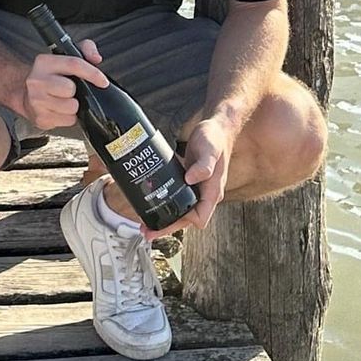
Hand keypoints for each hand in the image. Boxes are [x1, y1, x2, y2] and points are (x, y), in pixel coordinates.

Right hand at [22, 39, 106, 131]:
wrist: (23, 93)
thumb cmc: (49, 76)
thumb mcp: (64, 57)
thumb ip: (84, 50)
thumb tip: (96, 58)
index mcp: (44, 62)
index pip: (73, 64)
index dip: (92, 73)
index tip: (103, 81)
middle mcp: (37, 81)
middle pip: (70, 89)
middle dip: (75, 92)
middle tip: (68, 90)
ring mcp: (36, 101)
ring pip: (71, 107)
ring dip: (73, 106)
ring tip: (64, 101)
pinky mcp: (40, 118)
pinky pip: (68, 121)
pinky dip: (68, 117)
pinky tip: (59, 110)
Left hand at [145, 115, 235, 237]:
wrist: (216, 129)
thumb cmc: (215, 139)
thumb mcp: (210, 150)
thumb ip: (204, 165)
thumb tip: (191, 179)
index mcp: (212, 192)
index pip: (200, 217)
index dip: (184, 222)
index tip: (167, 221)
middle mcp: (205, 195)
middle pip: (186, 219)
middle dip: (167, 227)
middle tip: (146, 232)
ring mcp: (196, 189)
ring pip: (180, 210)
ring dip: (164, 218)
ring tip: (144, 222)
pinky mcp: (188, 182)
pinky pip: (176, 198)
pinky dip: (165, 203)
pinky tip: (151, 200)